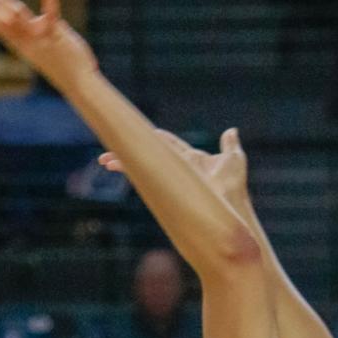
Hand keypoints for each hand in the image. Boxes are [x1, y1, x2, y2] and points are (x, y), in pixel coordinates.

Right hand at [0, 0, 97, 93]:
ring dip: (5, 5)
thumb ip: (22, 25)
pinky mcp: (56, 36)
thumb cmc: (58, 59)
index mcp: (16, 39)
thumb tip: (7, 10)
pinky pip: (51, 17)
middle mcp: (22, 39)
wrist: (78, 82)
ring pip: (16, 19)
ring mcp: (38, 38)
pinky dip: (49, 2)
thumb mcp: (34, 39)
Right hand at [101, 125, 249, 211]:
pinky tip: (113, 164)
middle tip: (110, 152)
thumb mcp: (234, 160)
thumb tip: (231, 130)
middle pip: (149, 152)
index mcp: (190, 158)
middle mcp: (177, 167)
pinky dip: (129, 168)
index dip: (152, 137)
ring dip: (123, 160)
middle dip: (130, 149)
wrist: (230, 206)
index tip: (136, 131)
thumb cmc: (234, 188)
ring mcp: (171, 176)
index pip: (167, 143)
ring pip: (143, 163)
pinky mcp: (167, 184)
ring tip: (103, 161)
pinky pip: (144, 173)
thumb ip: (230, 145)